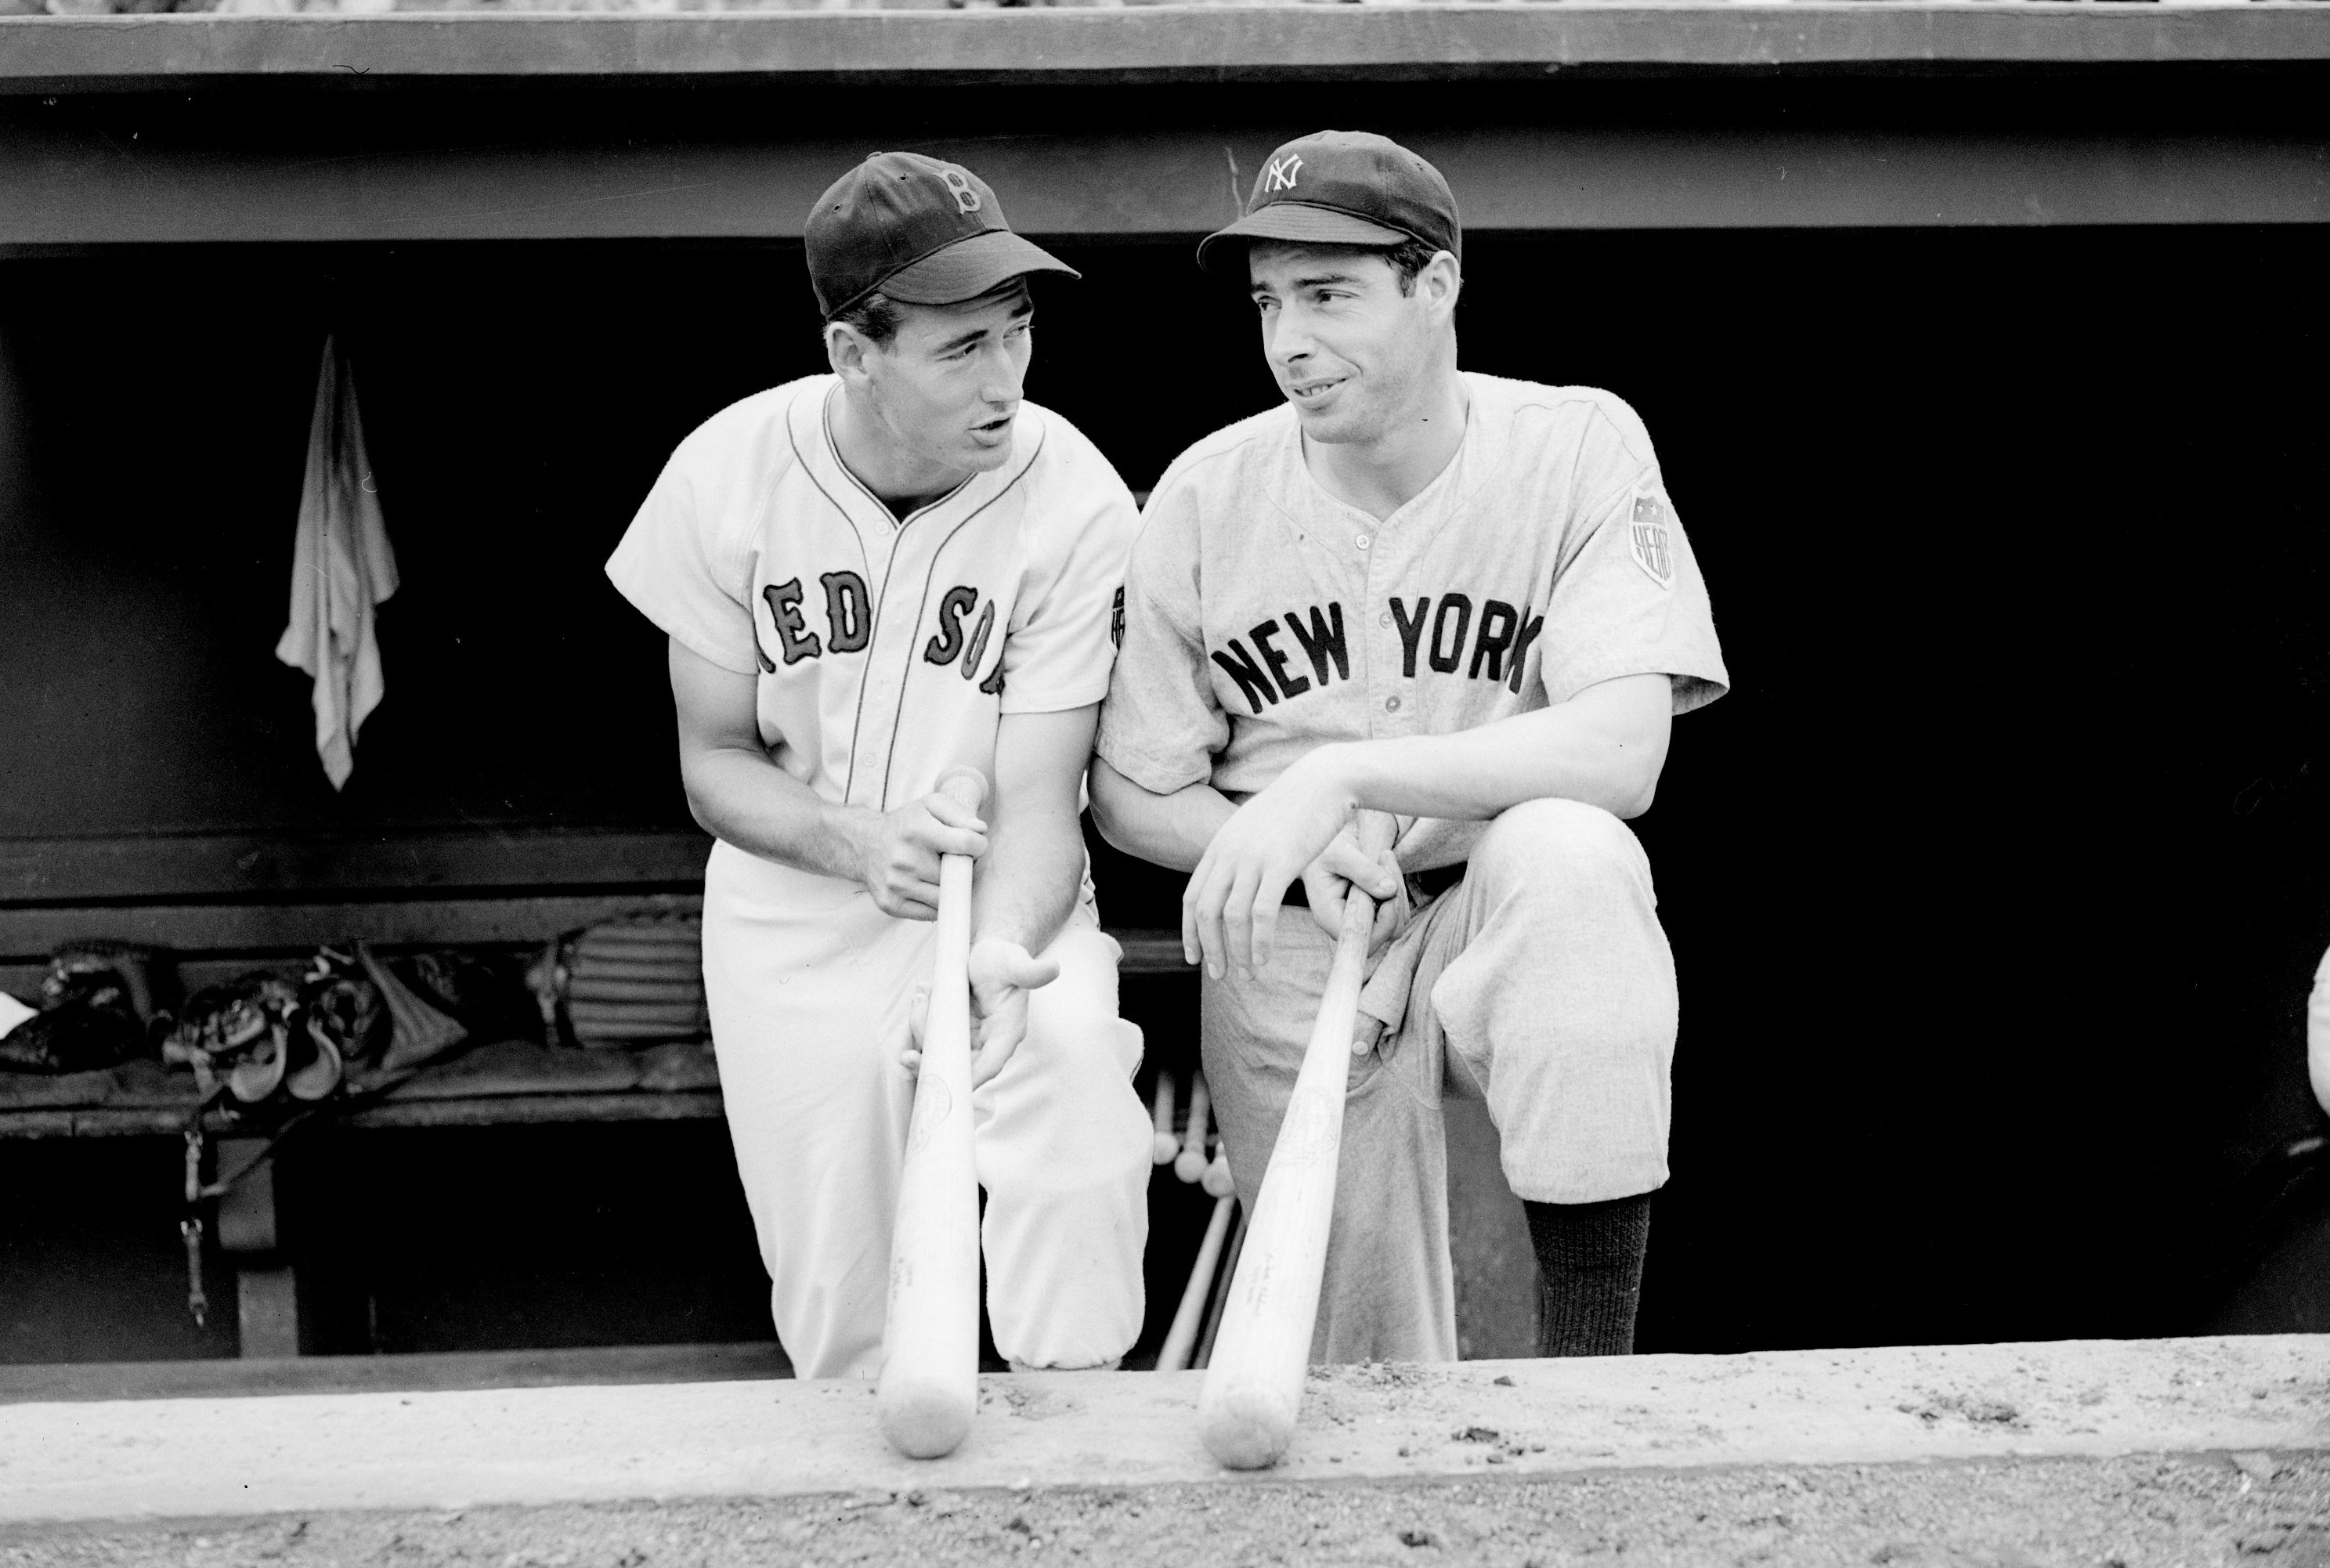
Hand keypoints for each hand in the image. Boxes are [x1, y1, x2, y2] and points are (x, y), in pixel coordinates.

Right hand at [846, 790, 987, 919]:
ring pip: (945, 898)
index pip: (966, 844)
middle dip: (962, 869)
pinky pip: (930, 913)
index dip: (978, 845)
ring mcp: (897, 885)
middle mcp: (904, 860)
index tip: (974, 845)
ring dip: (949, 888)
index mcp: (916, 830)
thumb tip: (980, 831)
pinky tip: (927, 886)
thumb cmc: (905, 825)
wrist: (865, 844)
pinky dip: (935, 902)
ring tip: (939, 873)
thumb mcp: (931, 805)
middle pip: (957, 876)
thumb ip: (959, 813)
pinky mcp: (891, 904)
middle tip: (953, 861)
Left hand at [902, 938, 1059, 1088]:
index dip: (966, 1078)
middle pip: (957, 1064)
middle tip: (906, 1055)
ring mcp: (968, 1038)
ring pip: (939, 1050)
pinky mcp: (952, 1031)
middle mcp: (987, 1042)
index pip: (988, 1065)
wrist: (990, 952)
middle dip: (931, 1059)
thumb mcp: (1016, 962)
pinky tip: (922, 994)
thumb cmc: (1005, 958)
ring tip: (922, 995)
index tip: (942, 1082)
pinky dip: (920, 1020)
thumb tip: (1052, 969)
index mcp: (1007, 1033)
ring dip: (921, 1028)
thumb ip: (1031, 971)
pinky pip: (930, 1036)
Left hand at [1182, 752, 1396, 979]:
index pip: (1192, 898)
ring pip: (1233, 917)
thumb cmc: (1293, 806)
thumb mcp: (1253, 827)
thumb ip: (1238, 852)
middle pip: (1206, 912)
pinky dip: (1260, 942)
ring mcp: (1253, 858)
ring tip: (1246, 974)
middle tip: (1218, 974)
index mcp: (1219, 847)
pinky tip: (1264, 959)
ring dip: (1237, 951)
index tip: (1193, 957)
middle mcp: (1229, 853)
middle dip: (1209, 948)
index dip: (1189, 932)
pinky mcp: (1281, 863)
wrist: (1321, 781)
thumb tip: (1231, 875)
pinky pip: (1263, 913)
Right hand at [1300, 829, 1406, 954]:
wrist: (1325, 842)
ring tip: (1383, 858)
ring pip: (1397, 920)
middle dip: (1395, 899)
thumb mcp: (1340, 854)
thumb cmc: (1324, 849)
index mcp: (1330, 917)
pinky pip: (1398, 908)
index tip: (1389, 890)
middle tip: (1385, 862)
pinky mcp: (1374, 910)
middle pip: (1386, 932)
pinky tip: (1385, 863)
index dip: (1384, 921)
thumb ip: (1364, 871)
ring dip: (1399, 889)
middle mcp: (1346, 924)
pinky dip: (1398, 886)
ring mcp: (1362, 919)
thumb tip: (1390, 890)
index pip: (1363, 939)